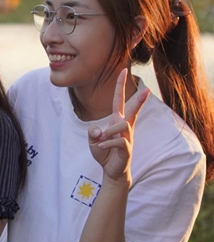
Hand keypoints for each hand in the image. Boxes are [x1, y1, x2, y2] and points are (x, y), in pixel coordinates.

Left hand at [88, 69, 150, 183]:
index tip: (124, 71)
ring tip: (100, 141)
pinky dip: (106, 143)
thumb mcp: (92, 139)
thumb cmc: (103, 151)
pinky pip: (118, 141)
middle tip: (148, 89)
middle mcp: (124, 126)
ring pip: (122, 125)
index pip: (119, 100)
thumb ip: (92, 132)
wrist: (111, 170)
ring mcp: (128, 137)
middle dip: (139, 99)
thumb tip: (98, 131)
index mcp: (116, 120)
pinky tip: (101, 147)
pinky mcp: (127, 148)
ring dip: (108, 131)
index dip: (120, 86)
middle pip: (133, 110)